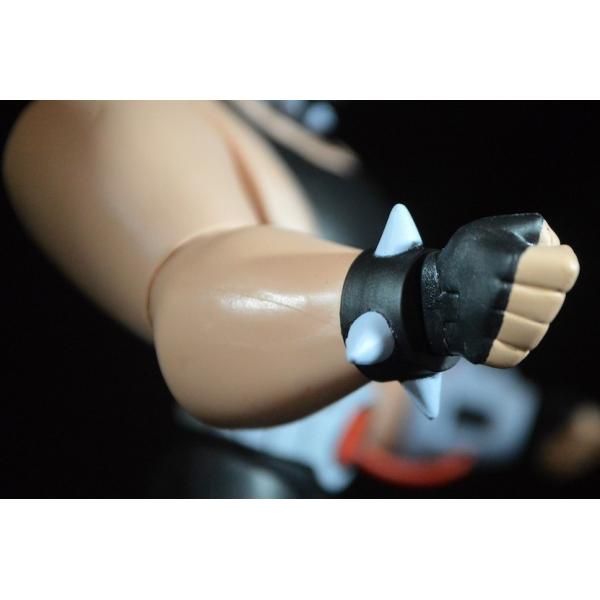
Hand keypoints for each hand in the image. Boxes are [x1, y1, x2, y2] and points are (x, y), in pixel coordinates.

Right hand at [421, 214, 578, 367]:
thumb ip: (537, 233)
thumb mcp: (501, 229)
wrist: (430, 292)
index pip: (565, 271)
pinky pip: (518, 351)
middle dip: (544, 294)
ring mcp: (486, 326)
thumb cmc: (473, 257)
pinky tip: (499, 327)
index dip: (558, 267)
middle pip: (553, 303)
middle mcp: (494, 294)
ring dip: (529, 320)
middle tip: (523, 288)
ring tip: (510, 307)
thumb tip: (555, 250)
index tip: (542, 266)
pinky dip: (513, 341)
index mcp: (505, 261)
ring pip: (537, 330)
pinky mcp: (481, 350)